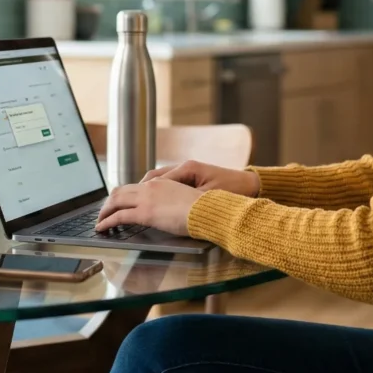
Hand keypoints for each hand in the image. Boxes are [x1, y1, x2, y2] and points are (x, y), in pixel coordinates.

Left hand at [95, 179, 203, 236]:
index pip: (135, 186)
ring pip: (116, 201)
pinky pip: (118, 216)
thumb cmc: (201, 208)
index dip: (123, 195)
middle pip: (120, 191)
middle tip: (103, 212)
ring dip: (105, 211)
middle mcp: (150, 187)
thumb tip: (165, 210)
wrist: (206, 210)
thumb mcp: (183, 198)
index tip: (117, 203)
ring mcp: (146, 199)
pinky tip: (102, 228)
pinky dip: (107, 222)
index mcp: (161, 182)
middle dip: (109, 202)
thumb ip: (170, 200)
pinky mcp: (144, 213)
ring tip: (100, 221)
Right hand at [142, 160, 260, 197]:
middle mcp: (184, 166)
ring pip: (158, 178)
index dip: (144, 193)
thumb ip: (185, 200)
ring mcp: (187, 170)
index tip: (131, 204)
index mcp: (188, 169)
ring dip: (146, 189)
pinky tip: (151, 199)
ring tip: (133, 203)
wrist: (250, 186)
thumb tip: (164, 206)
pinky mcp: (191, 176)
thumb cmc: (232, 192)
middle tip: (122, 203)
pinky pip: (167, 181)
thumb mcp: (207, 199)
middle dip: (138, 190)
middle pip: (153, 177)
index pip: (157, 181)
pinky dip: (156, 189)